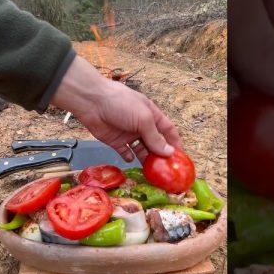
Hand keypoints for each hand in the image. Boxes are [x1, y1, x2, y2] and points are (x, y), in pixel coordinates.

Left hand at [50, 55, 182, 161]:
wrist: (92, 102)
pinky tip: (133, 161)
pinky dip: (130, 157)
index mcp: (152, 116)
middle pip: (155, 143)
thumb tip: (169, 152)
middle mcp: (142, 125)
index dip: (175, 143)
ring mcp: (128, 134)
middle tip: (167, 170)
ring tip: (152, 171)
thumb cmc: (122, 104)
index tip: (181, 157)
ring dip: (147, 159)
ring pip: (141, 150)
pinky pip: (126, 152)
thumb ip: (155, 137)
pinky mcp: (115, 141)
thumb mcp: (143, 119)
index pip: (168, 131)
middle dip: (161, 155)